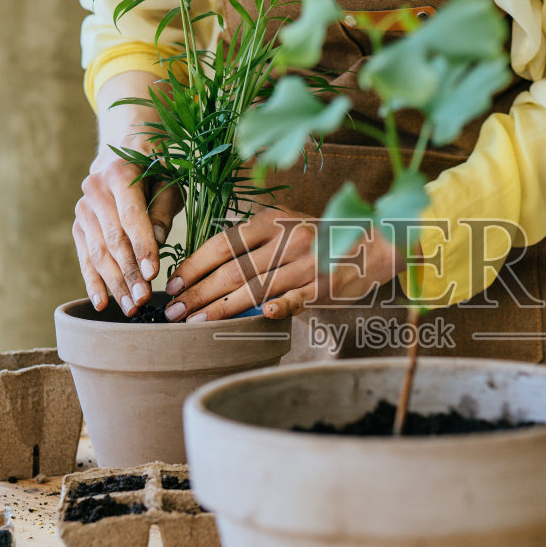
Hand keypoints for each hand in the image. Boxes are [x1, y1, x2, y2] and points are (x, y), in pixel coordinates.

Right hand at [74, 147, 181, 313]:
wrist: (122, 151)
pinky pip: (84, 257)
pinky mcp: (78, 224)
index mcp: (120, 173)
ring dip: (114, 283)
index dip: (142, 247)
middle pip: (113, 239)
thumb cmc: (155, 170)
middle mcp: (95, 190)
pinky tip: (102, 302)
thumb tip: (159, 240)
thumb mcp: (168, 182)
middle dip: (129, 272)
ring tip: (130, 307)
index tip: (153, 274)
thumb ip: (163, 209)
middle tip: (143, 299)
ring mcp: (83, 208)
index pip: (131, 217)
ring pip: (98, 252)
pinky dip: (93, 281)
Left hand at [161, 206, 405, 322]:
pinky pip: (296, 298)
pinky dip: (278, 307)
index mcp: (272, 221)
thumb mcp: (285, 223)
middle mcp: (286, 240)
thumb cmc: (318, 236)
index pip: (222, 244)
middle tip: (173, 312)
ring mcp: (306, 264)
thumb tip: (207, 264)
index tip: (172, 283)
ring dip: (220, 310)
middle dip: (197, 293)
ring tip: (193, 325)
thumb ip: (252, 239)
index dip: (194, 265)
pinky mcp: (323, 287)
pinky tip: (257, 317)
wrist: (373, 242)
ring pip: (255, 289)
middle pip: (232, 271)